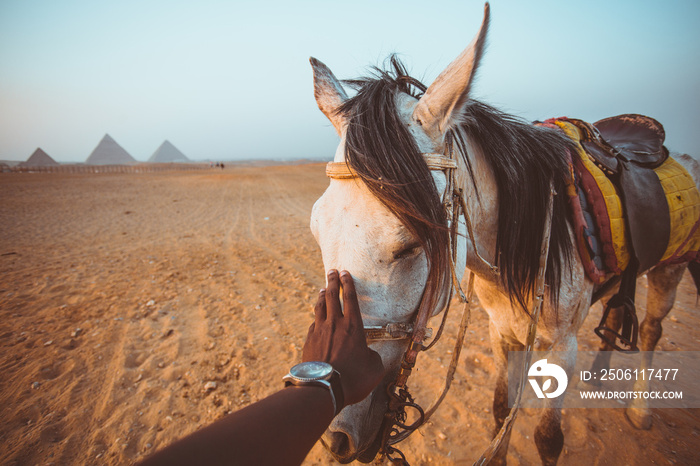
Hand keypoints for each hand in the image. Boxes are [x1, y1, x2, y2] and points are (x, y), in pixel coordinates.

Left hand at [302, 269, 383, 407]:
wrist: (323, 389)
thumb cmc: (353, 379)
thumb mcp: (374, 369)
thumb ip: (373, 357)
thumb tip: (369, 355)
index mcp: (353, 326)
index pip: (350, 298)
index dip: (348, 283)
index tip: (345, 273)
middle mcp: (335, 324)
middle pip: (332, 296)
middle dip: (332, 281)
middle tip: (332, 271)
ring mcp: (319, 331)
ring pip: (319, 307)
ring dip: (321, 296)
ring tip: (322, 289)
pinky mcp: (308, 341)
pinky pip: (313, 324)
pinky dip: (316, 318)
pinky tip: (317, 318)